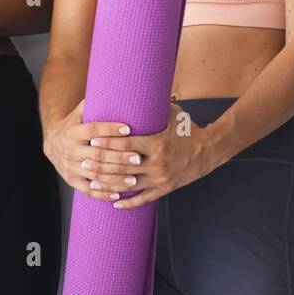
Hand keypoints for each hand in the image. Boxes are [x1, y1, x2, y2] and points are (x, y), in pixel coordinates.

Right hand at [44, 100, 134, 202]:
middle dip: (118, 157)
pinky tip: (118, 195)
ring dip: (116, 178)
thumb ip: (95, 102)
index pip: (93, 130)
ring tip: (134, 179)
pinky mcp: (72, 181)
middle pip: (97, 155)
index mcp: (72, 132)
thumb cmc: (73, 124)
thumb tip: (116, 84)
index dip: (110, 129)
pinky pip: (88, 190)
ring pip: (95, 175)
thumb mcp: (79, 112)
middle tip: (138, 158)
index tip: (128, 128)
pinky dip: (103, 194)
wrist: (51, 143)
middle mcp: (70, 150)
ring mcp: (70, 167)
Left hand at [89, 102, 216, 209]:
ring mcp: (160, 179)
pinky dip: (128, 203)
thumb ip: (154, 107)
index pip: (126, 144)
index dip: (108, 143)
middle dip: (102, 163)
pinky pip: (143, 199)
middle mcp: (158, 164)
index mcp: (157, 144)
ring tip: (92, 181)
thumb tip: (136, 89)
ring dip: (108, 184)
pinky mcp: (165, 189)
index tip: (92, 140)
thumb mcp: (174, 114)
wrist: (209, 150)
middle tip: (84, 160)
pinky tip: (114, 205)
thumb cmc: (189, 128)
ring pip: (129, 185)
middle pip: (122, 166)